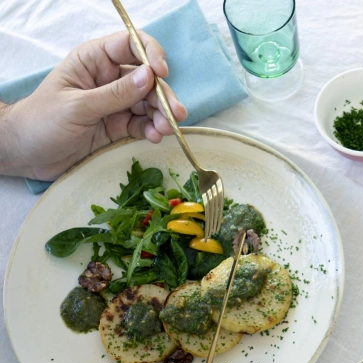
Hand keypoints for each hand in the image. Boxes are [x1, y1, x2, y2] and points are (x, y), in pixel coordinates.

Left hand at [0, 30, 186, 180]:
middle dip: (162, 95)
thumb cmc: (41, 122)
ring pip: (149, 103)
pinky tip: (155, 137)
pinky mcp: (118, 127)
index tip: (161, 72)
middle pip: (147, 78)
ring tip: (166, 130)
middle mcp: (108, 78)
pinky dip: (152, 130)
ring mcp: (115, 103)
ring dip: (162, 115)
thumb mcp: (78, 107)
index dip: (150, 54)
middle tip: (175, 114)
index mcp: (93, 61)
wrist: (25, 154)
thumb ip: (115, 94)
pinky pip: (143, 124)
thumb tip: (149, 77)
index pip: (130, 45)